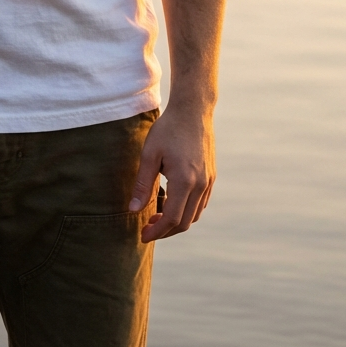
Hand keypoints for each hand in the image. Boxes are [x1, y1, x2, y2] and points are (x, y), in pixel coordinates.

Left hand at [129, 104, 215, 241]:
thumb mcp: (149, 154)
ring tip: (157, 216)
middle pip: (186, 222)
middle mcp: (201, 185)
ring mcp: (209, 181)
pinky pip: (201, 203)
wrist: (193, 110)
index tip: (143, 235)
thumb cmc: (168, 129)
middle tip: (147, 228)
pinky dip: (187, 210)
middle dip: (166, 230)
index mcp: (185, 181)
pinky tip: (172, 202)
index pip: (172, 219)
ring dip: (177, 221)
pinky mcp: (211, 176)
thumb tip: (134, 210)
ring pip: (195, 214)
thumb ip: (143, 184)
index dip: (157, 232)